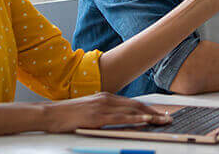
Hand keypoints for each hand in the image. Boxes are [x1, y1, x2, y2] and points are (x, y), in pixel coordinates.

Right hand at [42, 92, 171, 132]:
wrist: (50, 114)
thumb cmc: (69, 115)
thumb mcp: (90, 111)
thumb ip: (105, 113)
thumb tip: (119, 119)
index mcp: (106, 97)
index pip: (133, 102)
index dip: (148, 108)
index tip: (160, 113)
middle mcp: (107, 99)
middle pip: (137, 104)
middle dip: (154, 111)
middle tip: (168, 118)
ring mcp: (102, 106)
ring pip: (132, 110)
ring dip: (150, 115)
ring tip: (163, 120)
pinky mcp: (97, 116)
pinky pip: (120, 118)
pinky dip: (135, 119)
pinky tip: (145, 121)